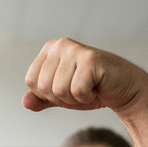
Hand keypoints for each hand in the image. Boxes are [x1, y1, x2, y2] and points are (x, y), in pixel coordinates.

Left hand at [23, 39, 147, 113]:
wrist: (123, 89)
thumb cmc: (92, 90)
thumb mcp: (61, 97)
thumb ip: (41, 99)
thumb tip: (25, 102)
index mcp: (49, 50)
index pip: (31, 82)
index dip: (48, 94)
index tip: (67, 88)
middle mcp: (60, 45)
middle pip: (43, 87)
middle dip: (62, 98)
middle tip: (80, 89)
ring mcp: (74, 49)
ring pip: (59, 90)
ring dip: (75, 98)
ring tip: (89, 88)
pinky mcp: (90, 59)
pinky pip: (77, 91)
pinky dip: (87, 97)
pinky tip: (96, 88)